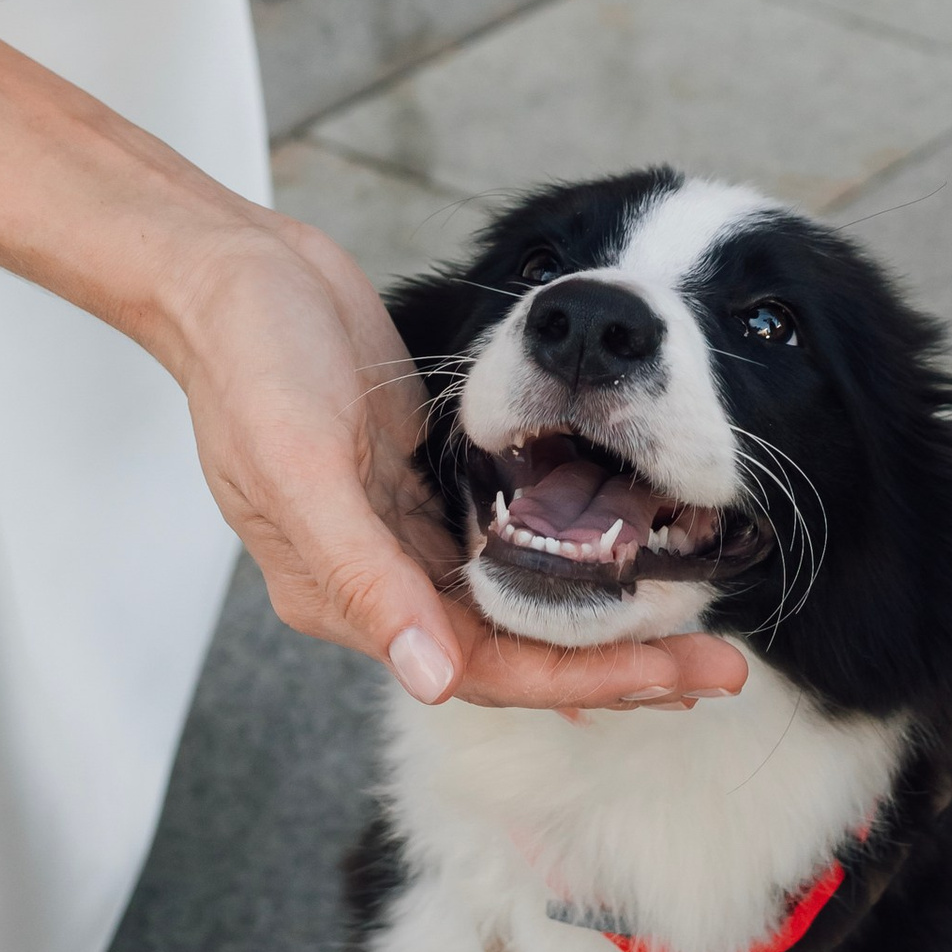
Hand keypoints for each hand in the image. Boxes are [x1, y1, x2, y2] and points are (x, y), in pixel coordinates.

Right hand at [161, 213, 747, 713]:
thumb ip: (362, 574)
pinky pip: (507, 542)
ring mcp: (403, 531)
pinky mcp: (423, 481)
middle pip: (514, 649)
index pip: (484, 669)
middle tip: (719, 662)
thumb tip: (430, 678)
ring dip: (603, 616)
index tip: (680, 676)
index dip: (587, 679)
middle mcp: (379, 580)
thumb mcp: (299, 463)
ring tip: (696, 624)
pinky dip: (568, 555)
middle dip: (617, 661)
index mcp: (344, 595)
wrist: (232, 271)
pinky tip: (627, 554)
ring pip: (519, 602)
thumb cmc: (250, 360)